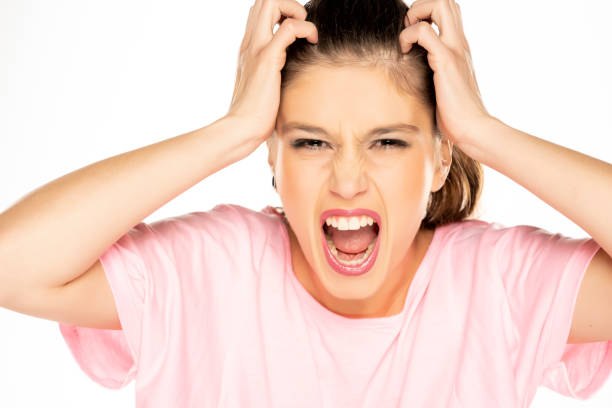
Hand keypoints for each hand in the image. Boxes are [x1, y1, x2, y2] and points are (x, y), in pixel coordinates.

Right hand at [226, 0, 317, 145]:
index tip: (296, 31)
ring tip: (307, 32)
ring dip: (295, 10)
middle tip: (302, 26)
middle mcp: (250, 43)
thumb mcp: (262, 87)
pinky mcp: (266, 59)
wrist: (241, 129)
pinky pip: (288, 28)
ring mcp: (256, 49)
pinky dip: (305, 28)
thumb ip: (271, 74)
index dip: (280, 11)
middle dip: (288, 5)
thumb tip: (286, 78)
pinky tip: (313, 41)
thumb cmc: (255, 115)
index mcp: (248, 48)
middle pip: (262, 0)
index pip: (258, 12)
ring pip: (271, 3)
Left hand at [399, 0, 490, 149]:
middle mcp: (459, 43)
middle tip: (409, 31)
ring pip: (440, 4)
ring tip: (407, 40)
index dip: (427, 12)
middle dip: (421, 6)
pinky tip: (405, 53)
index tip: (412, 35)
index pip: (449, 11)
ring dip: (416, 14)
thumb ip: (435, 73)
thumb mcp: (444, 87)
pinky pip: (424, 31)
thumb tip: (416, 75)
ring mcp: (454, 49)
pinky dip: (408, 36)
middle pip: (447, 0)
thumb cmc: (456, 115)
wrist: (473, 129)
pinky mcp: (446, 61)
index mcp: (459, 48)